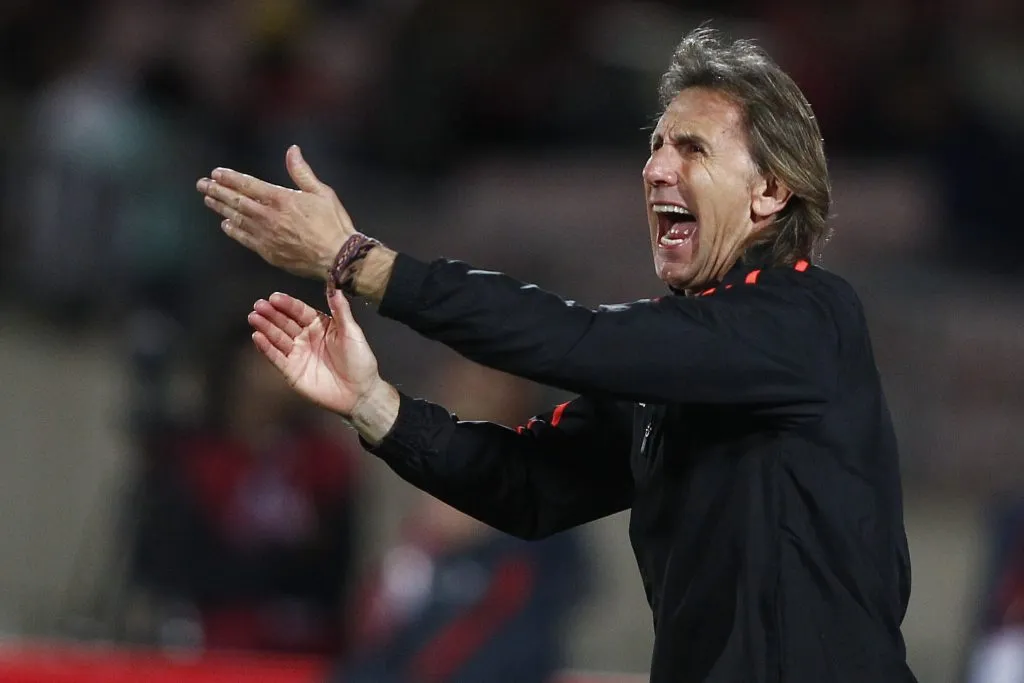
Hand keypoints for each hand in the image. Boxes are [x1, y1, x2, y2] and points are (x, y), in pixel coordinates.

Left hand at [197, 145, 356, 278]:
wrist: (337, 257)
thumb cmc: (333, 224)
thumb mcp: (321, 192)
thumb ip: (301, 172)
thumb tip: (292, 150)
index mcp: (281, 199)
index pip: (247, 185)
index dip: (229, 178)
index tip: (216, 174)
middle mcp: (268, 216)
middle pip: (236, 201)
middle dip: (217, 191)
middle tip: (202, 185)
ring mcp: (266, 236)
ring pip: (236, 219)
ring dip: (221, 209)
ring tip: (209, 201)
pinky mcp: (268, 252)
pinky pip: (244, 239)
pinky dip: (233, 230)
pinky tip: (226, 225)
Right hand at [248, 289, 381, 416]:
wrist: (360, 393)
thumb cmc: (360, 360)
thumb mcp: (352, 333)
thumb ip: (341, 311)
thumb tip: (336, 287)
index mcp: (320, 326)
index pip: (300, 311)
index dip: (288, 304)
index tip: (274, 297)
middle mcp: (306, 338)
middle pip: (285, 323)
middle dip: (271, 314)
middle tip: (258, 305)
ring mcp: (298, 354)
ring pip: (278, 338)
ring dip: (265, 327)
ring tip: (254, 317)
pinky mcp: (292, 371)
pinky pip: (276, 357)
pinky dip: (266, 348)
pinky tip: (257, 337)